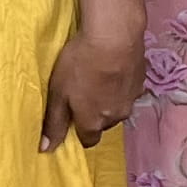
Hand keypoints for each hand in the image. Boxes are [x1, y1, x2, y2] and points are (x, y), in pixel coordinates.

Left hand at [41, 18, 147, 153]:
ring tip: (98, 77)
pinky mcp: (141, 82)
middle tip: (81, 91)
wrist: (115, 36)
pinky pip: (128, 90)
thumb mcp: (58, 93)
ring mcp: (131, 100)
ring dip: (108, 99)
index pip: (88, 140)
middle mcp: (116, 117)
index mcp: (94, 123)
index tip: (71, 115)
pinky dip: (120, 84)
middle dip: (93, 114)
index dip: (79, 130)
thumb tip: (45, 150)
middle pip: (103, 123)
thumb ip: (54, 123)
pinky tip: (112, 68)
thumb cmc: (80, 64)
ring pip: (117, 107)